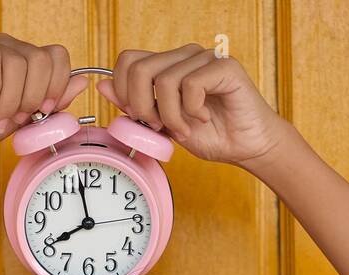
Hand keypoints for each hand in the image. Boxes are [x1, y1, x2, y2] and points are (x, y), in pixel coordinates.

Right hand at [0, 33, 90, 157]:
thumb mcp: (26, 119)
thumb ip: (52, 101)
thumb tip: (83, 82)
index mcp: (25, 62)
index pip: (57, 55)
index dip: (58, 83)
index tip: (46, 109)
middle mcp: (8, 48)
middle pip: (41, 58)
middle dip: (35, 95)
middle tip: (19, 117)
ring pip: (18, 62)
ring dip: (12, 98)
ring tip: (0, 117)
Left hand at [96, 44, 289, 166]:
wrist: (246, 146)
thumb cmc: (210, 135)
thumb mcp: (163, 125)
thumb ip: (134, 105)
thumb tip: (102, 86)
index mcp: (167, 65)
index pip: (128, 60)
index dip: (123, 90)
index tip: (139, 117)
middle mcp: (184, 56)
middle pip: (139, 68)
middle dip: (143, 107)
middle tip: (161, 126)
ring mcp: (204, 58)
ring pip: (164, 80)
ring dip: (171, 116)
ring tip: (185, 128)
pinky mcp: (224, 66)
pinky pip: (190, 85)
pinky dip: (192, 111)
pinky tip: (203, 118)